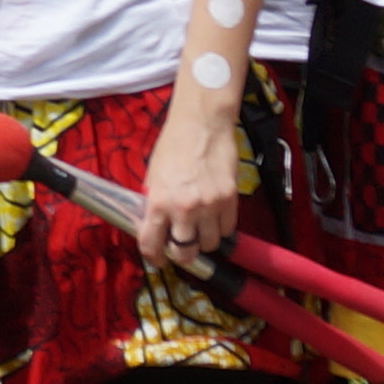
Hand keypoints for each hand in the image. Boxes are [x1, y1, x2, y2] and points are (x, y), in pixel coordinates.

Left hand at [143, 83, 252, 263]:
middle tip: (182, 246)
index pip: (152, 245)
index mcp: (158, 202)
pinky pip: (227, 229)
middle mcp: (184, 208)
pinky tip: (214, 217)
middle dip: (182, 254)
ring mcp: (210, 205)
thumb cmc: (173, 146)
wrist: (202, 124)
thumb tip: (154, 228)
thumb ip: (153, 204)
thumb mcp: (152, 176)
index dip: (154, 258)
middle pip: (185, 252)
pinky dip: (220, 228)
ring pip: (210, 244)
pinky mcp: (230, 198)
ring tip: (199, 228)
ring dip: (204, 240)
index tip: (157, 259)